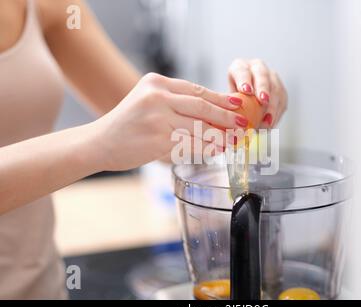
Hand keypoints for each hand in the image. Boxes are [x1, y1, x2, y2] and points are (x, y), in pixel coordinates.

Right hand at [91, 73, 247, 170]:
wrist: (99, 142)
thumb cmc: (127, 124)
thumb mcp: (148, 102)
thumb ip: (175, 103)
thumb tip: (213, 112)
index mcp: (157, 83)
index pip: (197, 90)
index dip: (221, 99)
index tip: (238, 106)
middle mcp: (158, 96)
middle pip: (202, 107)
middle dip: (226, 117)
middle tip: (243, 124)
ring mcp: (158, 118)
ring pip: (199, 128)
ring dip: (220, 136)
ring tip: (234, 141)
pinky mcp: (158, 139)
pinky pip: (190, 145)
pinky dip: (206, 149)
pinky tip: (216, 150)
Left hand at [228, 59, 287, 127]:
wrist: (244, 104)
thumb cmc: (230, 102)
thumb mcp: (226, 101)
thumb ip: (228, 106)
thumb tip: (228, 120)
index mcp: (240, 67)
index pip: (242, 71)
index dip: (244, 80)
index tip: (246, 91)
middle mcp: (257, 68)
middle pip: (262, 75)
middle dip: (263, 88)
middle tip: (263, 101)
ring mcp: (271, 77)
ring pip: (276, 88)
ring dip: (272, 106)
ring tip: (267, 121)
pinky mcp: (281, 90)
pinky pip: (282, 101)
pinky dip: (276, 114)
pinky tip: (270, 125)